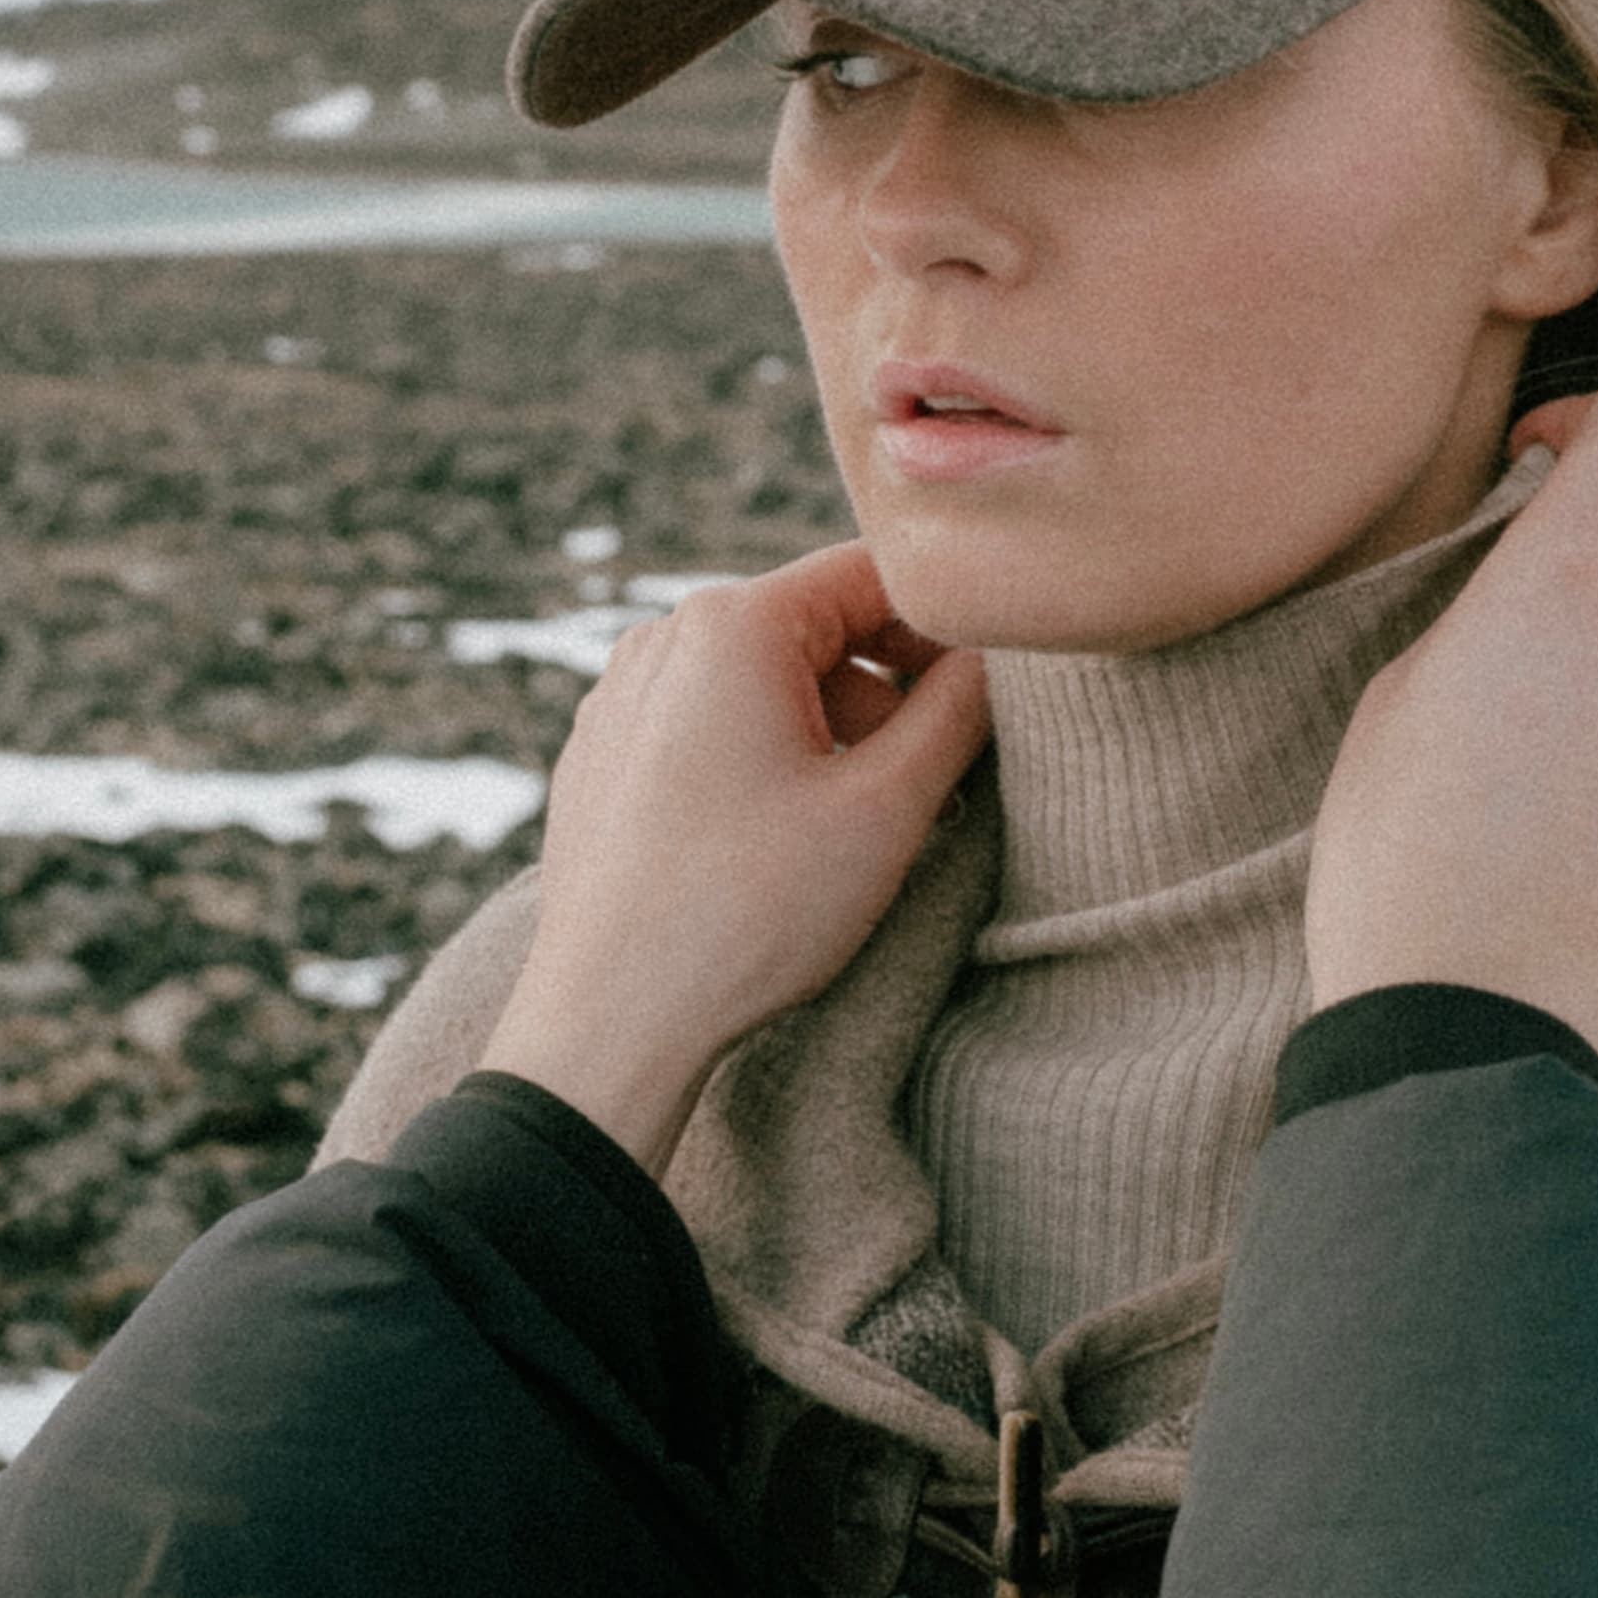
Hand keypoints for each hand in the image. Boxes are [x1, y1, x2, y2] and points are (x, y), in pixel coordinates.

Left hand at [479, 544, 991, 1172]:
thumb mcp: (886, 809)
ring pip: (763, 683)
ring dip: (832, 735)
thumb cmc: (748, 914)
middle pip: (817, 628)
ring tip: (865, 827)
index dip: (950, 631)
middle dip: (889, 694)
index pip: (876, 576)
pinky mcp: (601, 757)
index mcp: (731, 623)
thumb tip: (996, 658)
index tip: (988, 706)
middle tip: (938, 784)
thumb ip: (958, 712)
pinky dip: (764, 762)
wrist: (610, 1021)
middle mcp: (661, 638)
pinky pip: (706, 727)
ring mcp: (619, 698)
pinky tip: (783, 845)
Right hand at [1305, 392, 1597, 1063]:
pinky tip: (1577, 789)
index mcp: (1573, 574)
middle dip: (1594, 556)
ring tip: (1538, 726)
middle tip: (1512, 625)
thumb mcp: (1401, 689)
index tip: (1541, 457)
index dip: (1595, 417)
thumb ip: (1488, 601)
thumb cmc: (1404, 853)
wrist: (1475, 1016)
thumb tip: (1527, 579)